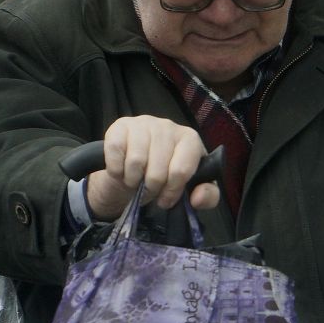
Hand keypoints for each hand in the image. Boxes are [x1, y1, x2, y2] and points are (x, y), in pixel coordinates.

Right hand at [83, 116, 221, 220]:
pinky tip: (122, 171)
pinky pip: (115, 151)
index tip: (166, 199)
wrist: (137, 168)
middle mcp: (168, 126)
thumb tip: (197, 198)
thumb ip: (207, 196)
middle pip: (157, 171)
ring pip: (136, 162)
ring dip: (133, 181)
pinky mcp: (120, 126)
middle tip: (149, 190)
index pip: (181, 171)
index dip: (172, 191)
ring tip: (136, 181)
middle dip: (151, 189)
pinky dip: (116, 170)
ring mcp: (143, 123)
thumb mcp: (192, 188)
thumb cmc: (167, 176)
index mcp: (190, 139)